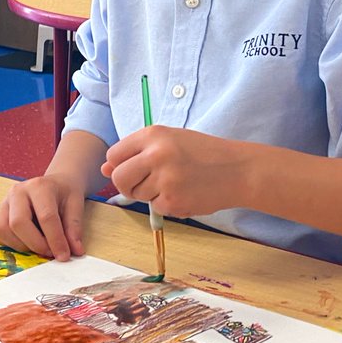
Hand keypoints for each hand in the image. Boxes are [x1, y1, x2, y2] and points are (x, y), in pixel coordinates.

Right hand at [0, 175, 85, 261]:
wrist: (54, 184)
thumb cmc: (64, 194)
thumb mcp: (76, 204)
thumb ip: (74, 227)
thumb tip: (75, 250)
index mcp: (39, 186)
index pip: (46, 216)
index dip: (55, 240)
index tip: (63, 256)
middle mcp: (18, 192)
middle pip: (18, 223)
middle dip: (36, 244)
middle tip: (51, 253)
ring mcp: (5, 202)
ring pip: (4, 230)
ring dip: (23, 246)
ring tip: (40, 245)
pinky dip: (13, 244)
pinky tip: (28, 241)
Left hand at [101, 126, 252, 218]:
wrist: (237, 169)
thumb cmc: (202, 153)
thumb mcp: (169, 141)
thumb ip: (136, 152)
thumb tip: (104, 169)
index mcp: (153, 134)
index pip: (114, 154)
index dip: (119, 165)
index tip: (132, 168)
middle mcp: (156, 155)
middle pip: (118, 178)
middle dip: (126, 185)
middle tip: (144, 183)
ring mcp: (165, 179)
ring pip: (136, 195)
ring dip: (149, 194)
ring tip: (173, 183)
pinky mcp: (173, 201)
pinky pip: (155, 207)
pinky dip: (166, 204)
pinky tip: (184, 192)